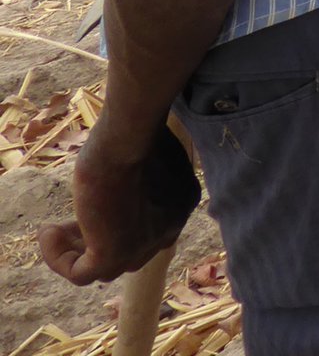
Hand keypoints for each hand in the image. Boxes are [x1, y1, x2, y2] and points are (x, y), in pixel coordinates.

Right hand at [39, 120, 198, 284]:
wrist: (126, 138)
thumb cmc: (137, 133)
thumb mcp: (146, 151)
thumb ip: (141, 170)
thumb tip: (125, 175)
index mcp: (180, 205)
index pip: (151, 231)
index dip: (120, 223)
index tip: (96, 209)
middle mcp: (167, 231)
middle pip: (128, 252)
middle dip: (98, 239)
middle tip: (71, 223)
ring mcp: (140, 247)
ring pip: (105, 268)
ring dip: (77, 250)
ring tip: (56, 229)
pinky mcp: (112, 255)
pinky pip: (81, 274)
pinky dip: (59, 258)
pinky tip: (47, 232)